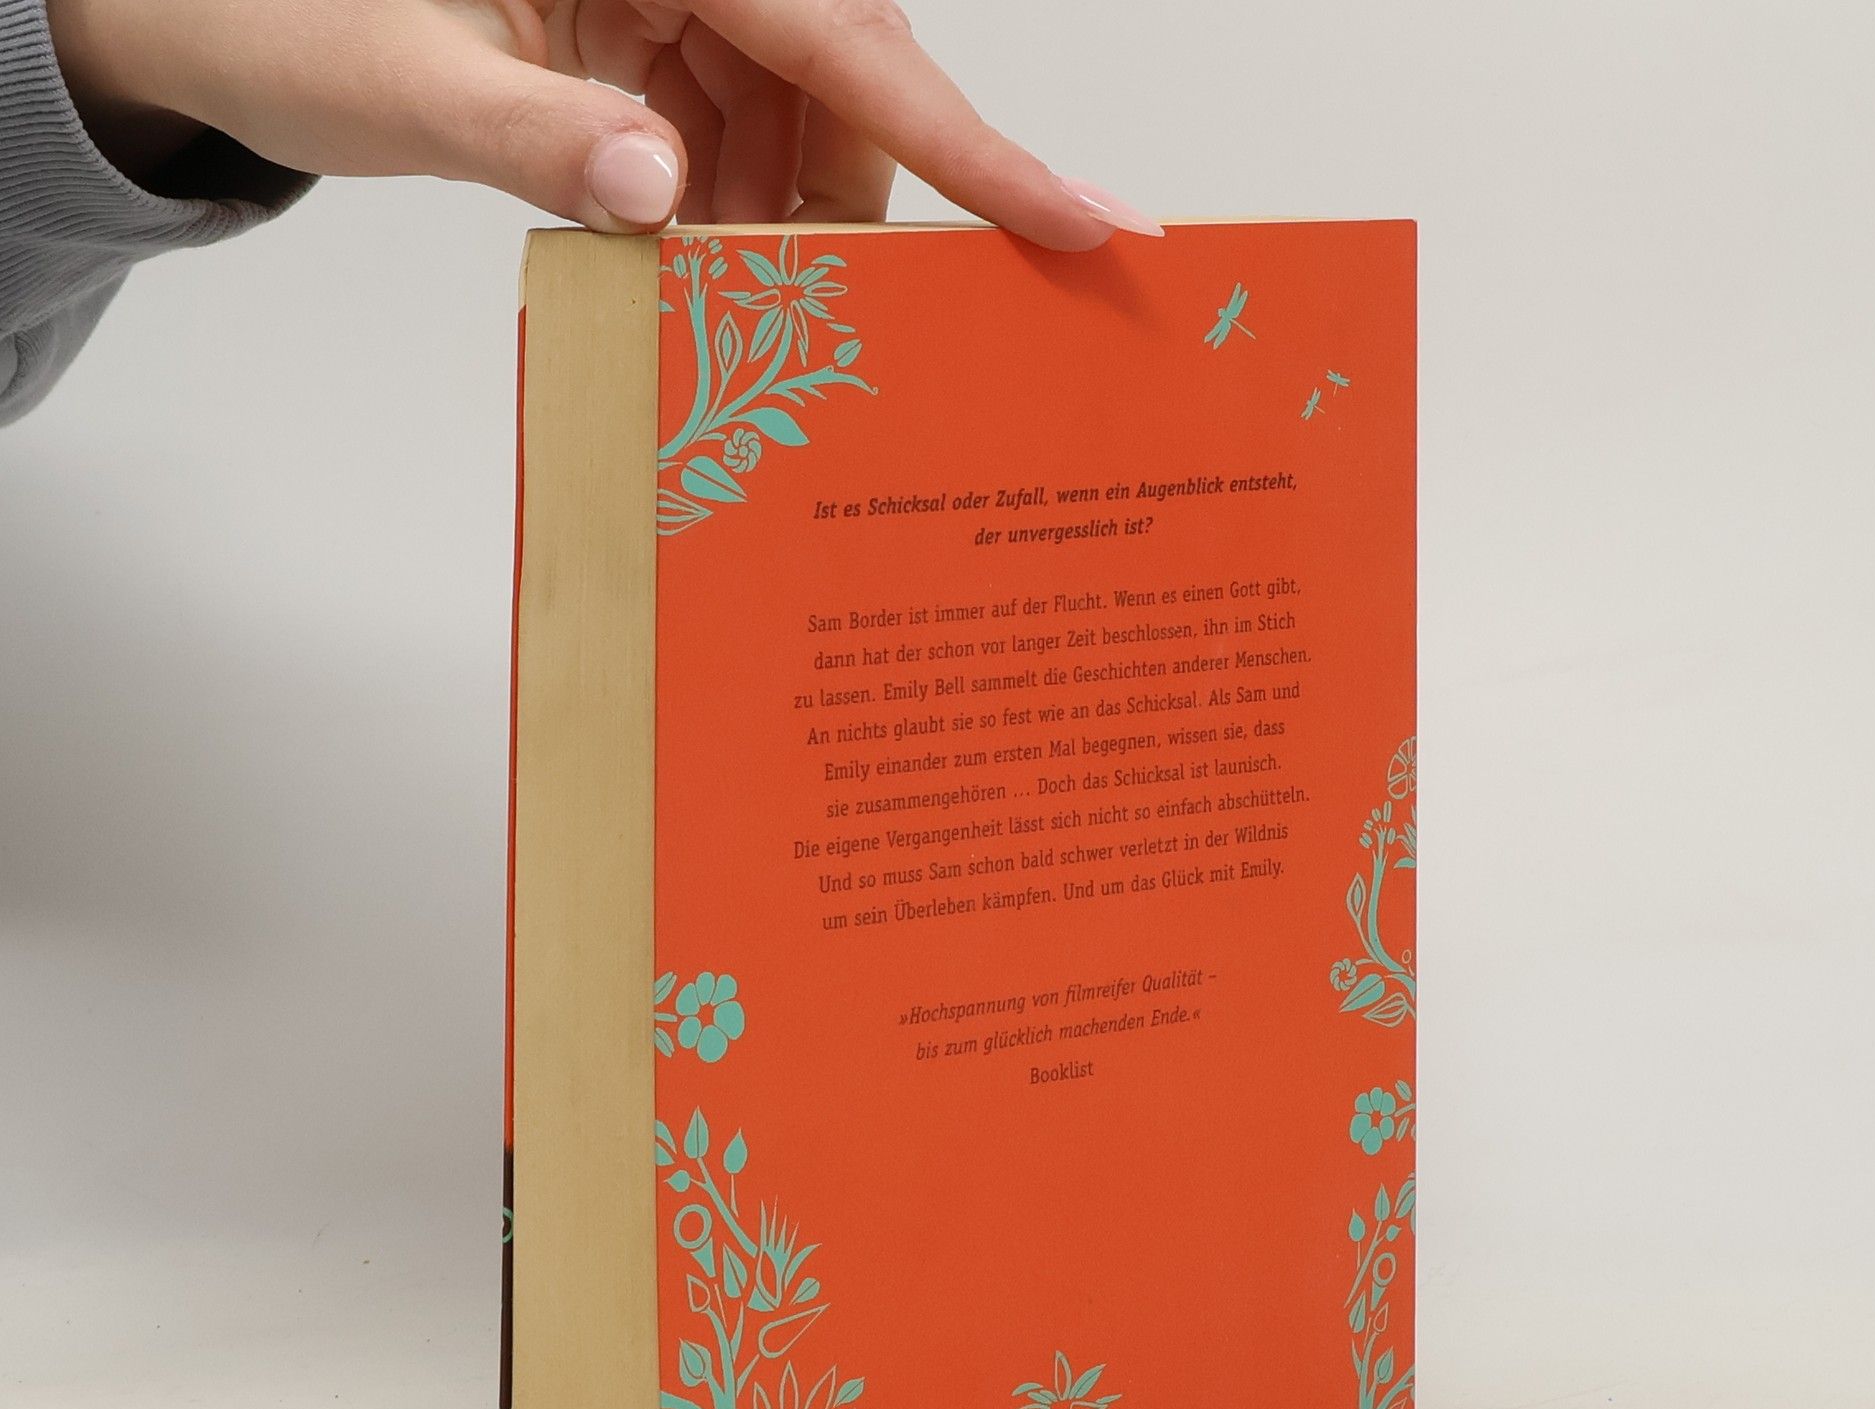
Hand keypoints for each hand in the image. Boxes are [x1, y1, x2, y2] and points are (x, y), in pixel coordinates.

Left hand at [46, 0, 1159, 248]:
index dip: (970, 139)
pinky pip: (734, 129)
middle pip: (841, 80)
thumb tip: (662, 195)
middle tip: (879, 325)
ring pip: (795, 118)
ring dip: (783, 227)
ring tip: (743, 311)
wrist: (211, 5)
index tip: (1079, 218)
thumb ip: (534, 134)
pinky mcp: (642, 36)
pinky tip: (695, 269)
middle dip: (853, 209)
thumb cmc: (281, 9)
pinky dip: (729, 213)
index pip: (846, 39)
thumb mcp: (399, 78)